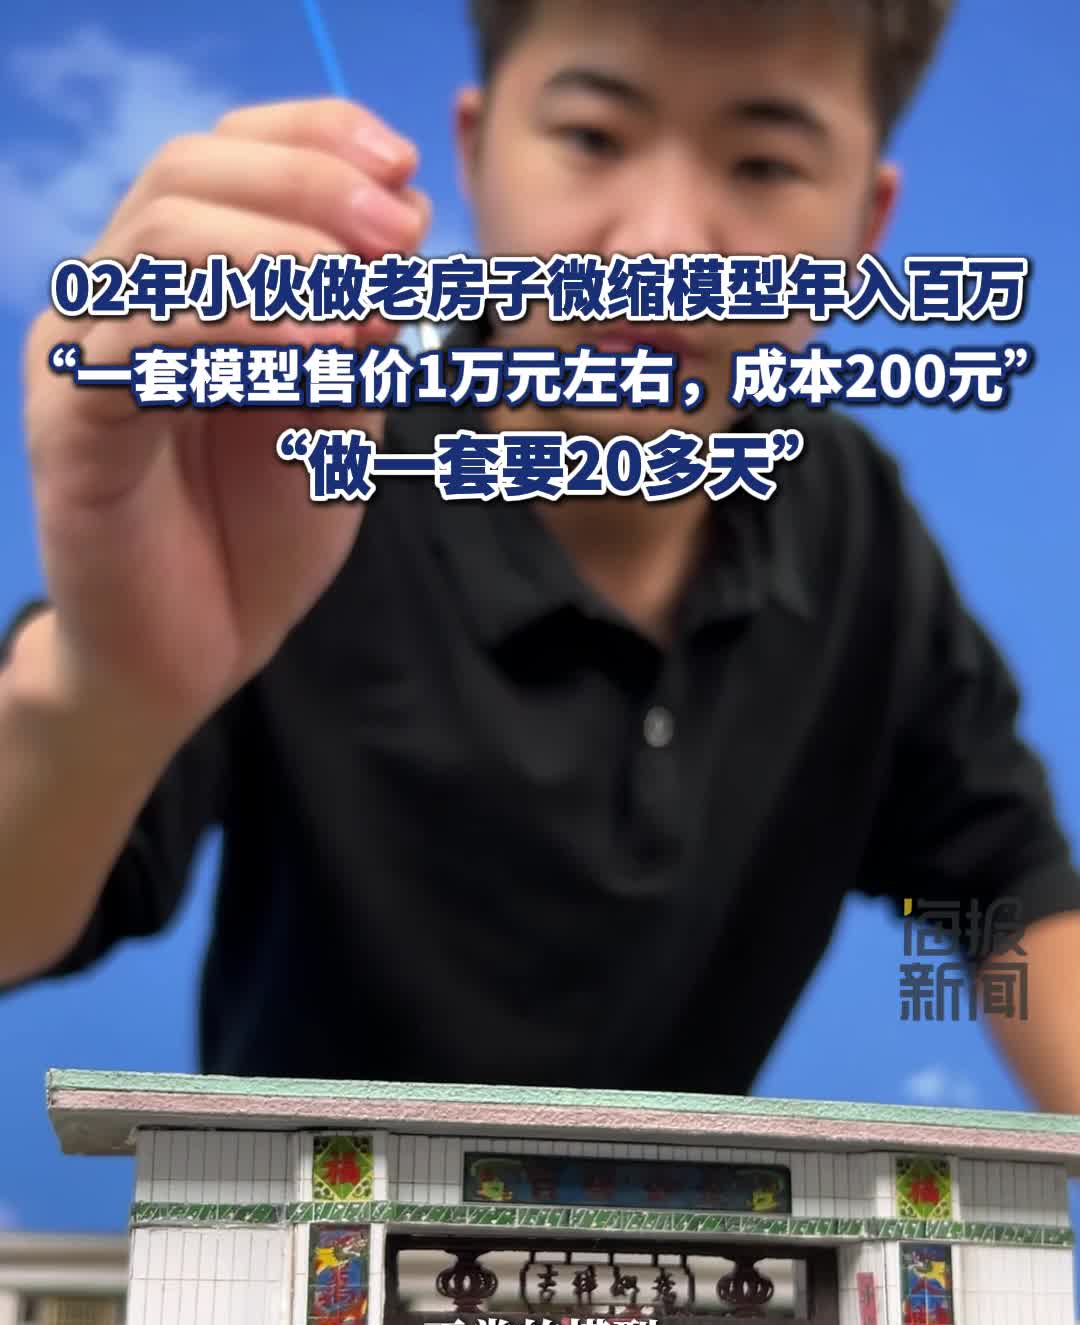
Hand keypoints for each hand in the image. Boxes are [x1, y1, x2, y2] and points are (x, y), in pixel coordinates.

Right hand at [22, 98, 429, 740]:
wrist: (190, 659)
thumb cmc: (252, 542)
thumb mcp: (333, 420)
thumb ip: (355, 334)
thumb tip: (398, 238)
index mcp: (182, 279)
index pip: (228, 154)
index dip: (315, 139)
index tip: (404, 168)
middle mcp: (122, 295)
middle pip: (189, 168)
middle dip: (309, 185)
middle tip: (397, 233)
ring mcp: (88, 350)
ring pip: (162, 233)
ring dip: (282, 248)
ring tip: (366, 298)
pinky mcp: (74, 418)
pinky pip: (140, 332)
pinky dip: (238, 323)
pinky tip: (319, 350)